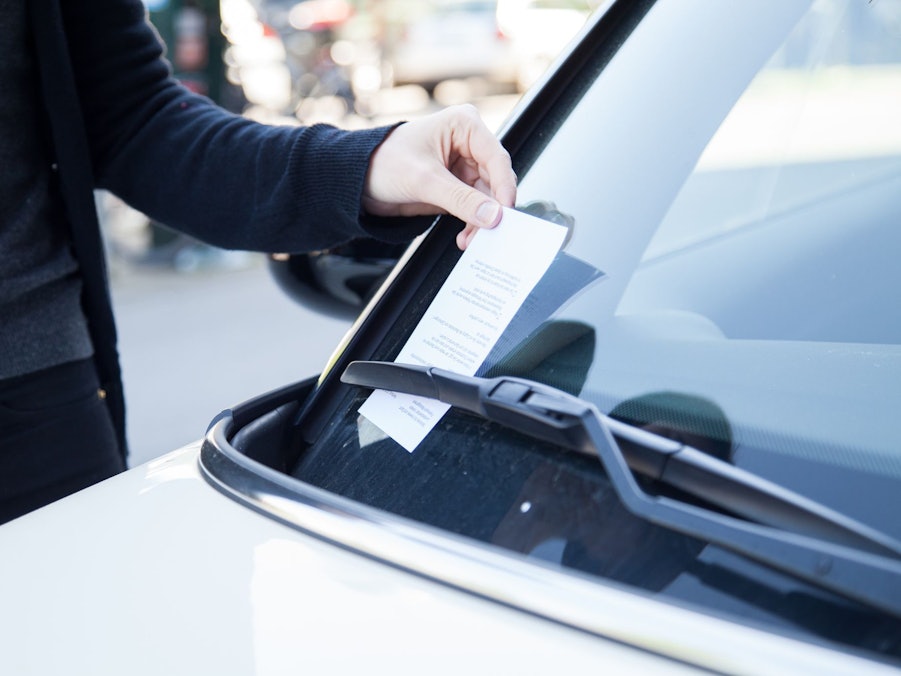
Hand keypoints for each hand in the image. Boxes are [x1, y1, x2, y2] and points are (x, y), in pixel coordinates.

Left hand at [362, 104, 516, 249]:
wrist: (358, 182)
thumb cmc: (383, 162)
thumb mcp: (424, 180)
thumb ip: (461, 199)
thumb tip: (492, 216)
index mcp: (464, 125)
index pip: (496, 158)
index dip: (503, 186)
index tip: (505, 212)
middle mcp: (468, 144)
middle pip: (495, 180)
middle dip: (491, 209)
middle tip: (489, 232)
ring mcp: (463, 167)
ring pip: (487, 198)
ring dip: (481, 221)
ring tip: (470, 239)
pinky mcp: (456, 188)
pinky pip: (475, 208)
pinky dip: (472, 224)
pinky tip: (465, 236)